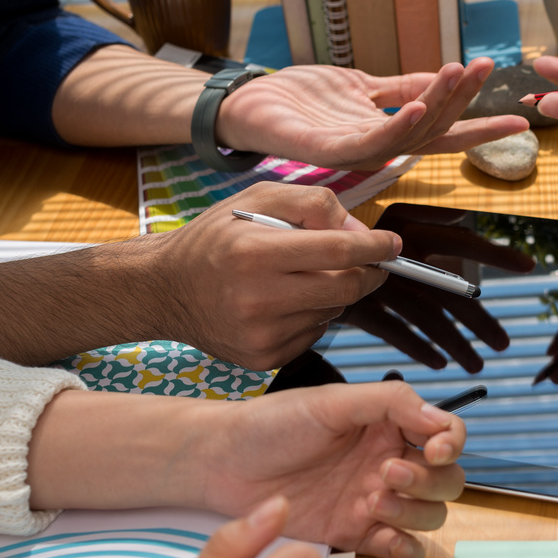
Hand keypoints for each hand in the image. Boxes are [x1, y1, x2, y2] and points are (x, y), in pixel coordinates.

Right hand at [141, 182, 398, 369]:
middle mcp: (257, 298)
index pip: (338, 250)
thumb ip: (314, 204)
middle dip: (366, 272)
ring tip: (303, 276)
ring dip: (335, 292)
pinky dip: (314, 315)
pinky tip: (286, 301)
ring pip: (333, 311)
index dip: (374, 247)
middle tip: (370, 261)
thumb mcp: (257, 200)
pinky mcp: (264, 357)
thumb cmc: (214, 238)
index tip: (392, 244)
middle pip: (345, 287)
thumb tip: (361, 232)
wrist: (164, 290)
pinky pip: (314, 333)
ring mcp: (261, 334)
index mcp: (254, 253)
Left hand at [201, 381, 466, 557]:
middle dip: (428, 481)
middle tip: (385, 474)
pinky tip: (382, 535)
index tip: (433, 449)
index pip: (446, 435)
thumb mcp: (331, 402)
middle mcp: (388, 463)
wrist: (222, 464)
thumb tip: (440, 422)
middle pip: (446, 480)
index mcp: (388, 425)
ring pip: (429, 516)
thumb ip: (390, 403)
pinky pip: (400, 549)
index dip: (451, 444)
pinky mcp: (354, 534)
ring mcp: (374, 501)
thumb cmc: (271, 424)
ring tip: (371, 502)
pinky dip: (404, 548)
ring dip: (414, 512)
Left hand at [216, 58, 530, 169]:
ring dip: (437, 102)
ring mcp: (355, 150)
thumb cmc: (300, 97)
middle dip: (465, 102)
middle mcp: (377, 147)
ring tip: (459, 71)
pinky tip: (417, 105)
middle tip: (489, 71)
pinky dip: (397, 124)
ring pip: (409, 132)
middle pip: (434, 130)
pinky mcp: (330, 148)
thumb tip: (445, 79)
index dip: (480, 123)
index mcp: (387, 132)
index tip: (519, 115)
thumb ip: (401, 87)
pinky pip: (371, 140)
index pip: (443, 130)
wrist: (248, 103)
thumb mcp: (361, 86)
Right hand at [340, 206, 535, 370]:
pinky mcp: (354, 309)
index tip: (528, 266)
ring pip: (427, 319)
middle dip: (480, 321)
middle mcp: (395, 255)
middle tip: (503, 344)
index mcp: (408, 226)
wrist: (291, 253)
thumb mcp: (387, 211)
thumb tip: (460, 216)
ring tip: (477, 364)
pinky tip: (439, 363)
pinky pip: (395, 333)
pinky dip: (419, 349)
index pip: (462, 240)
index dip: (496, 253)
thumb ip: (426, 214)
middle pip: (450, 292)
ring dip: (455, 344)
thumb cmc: (345, 230)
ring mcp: (374, 284)